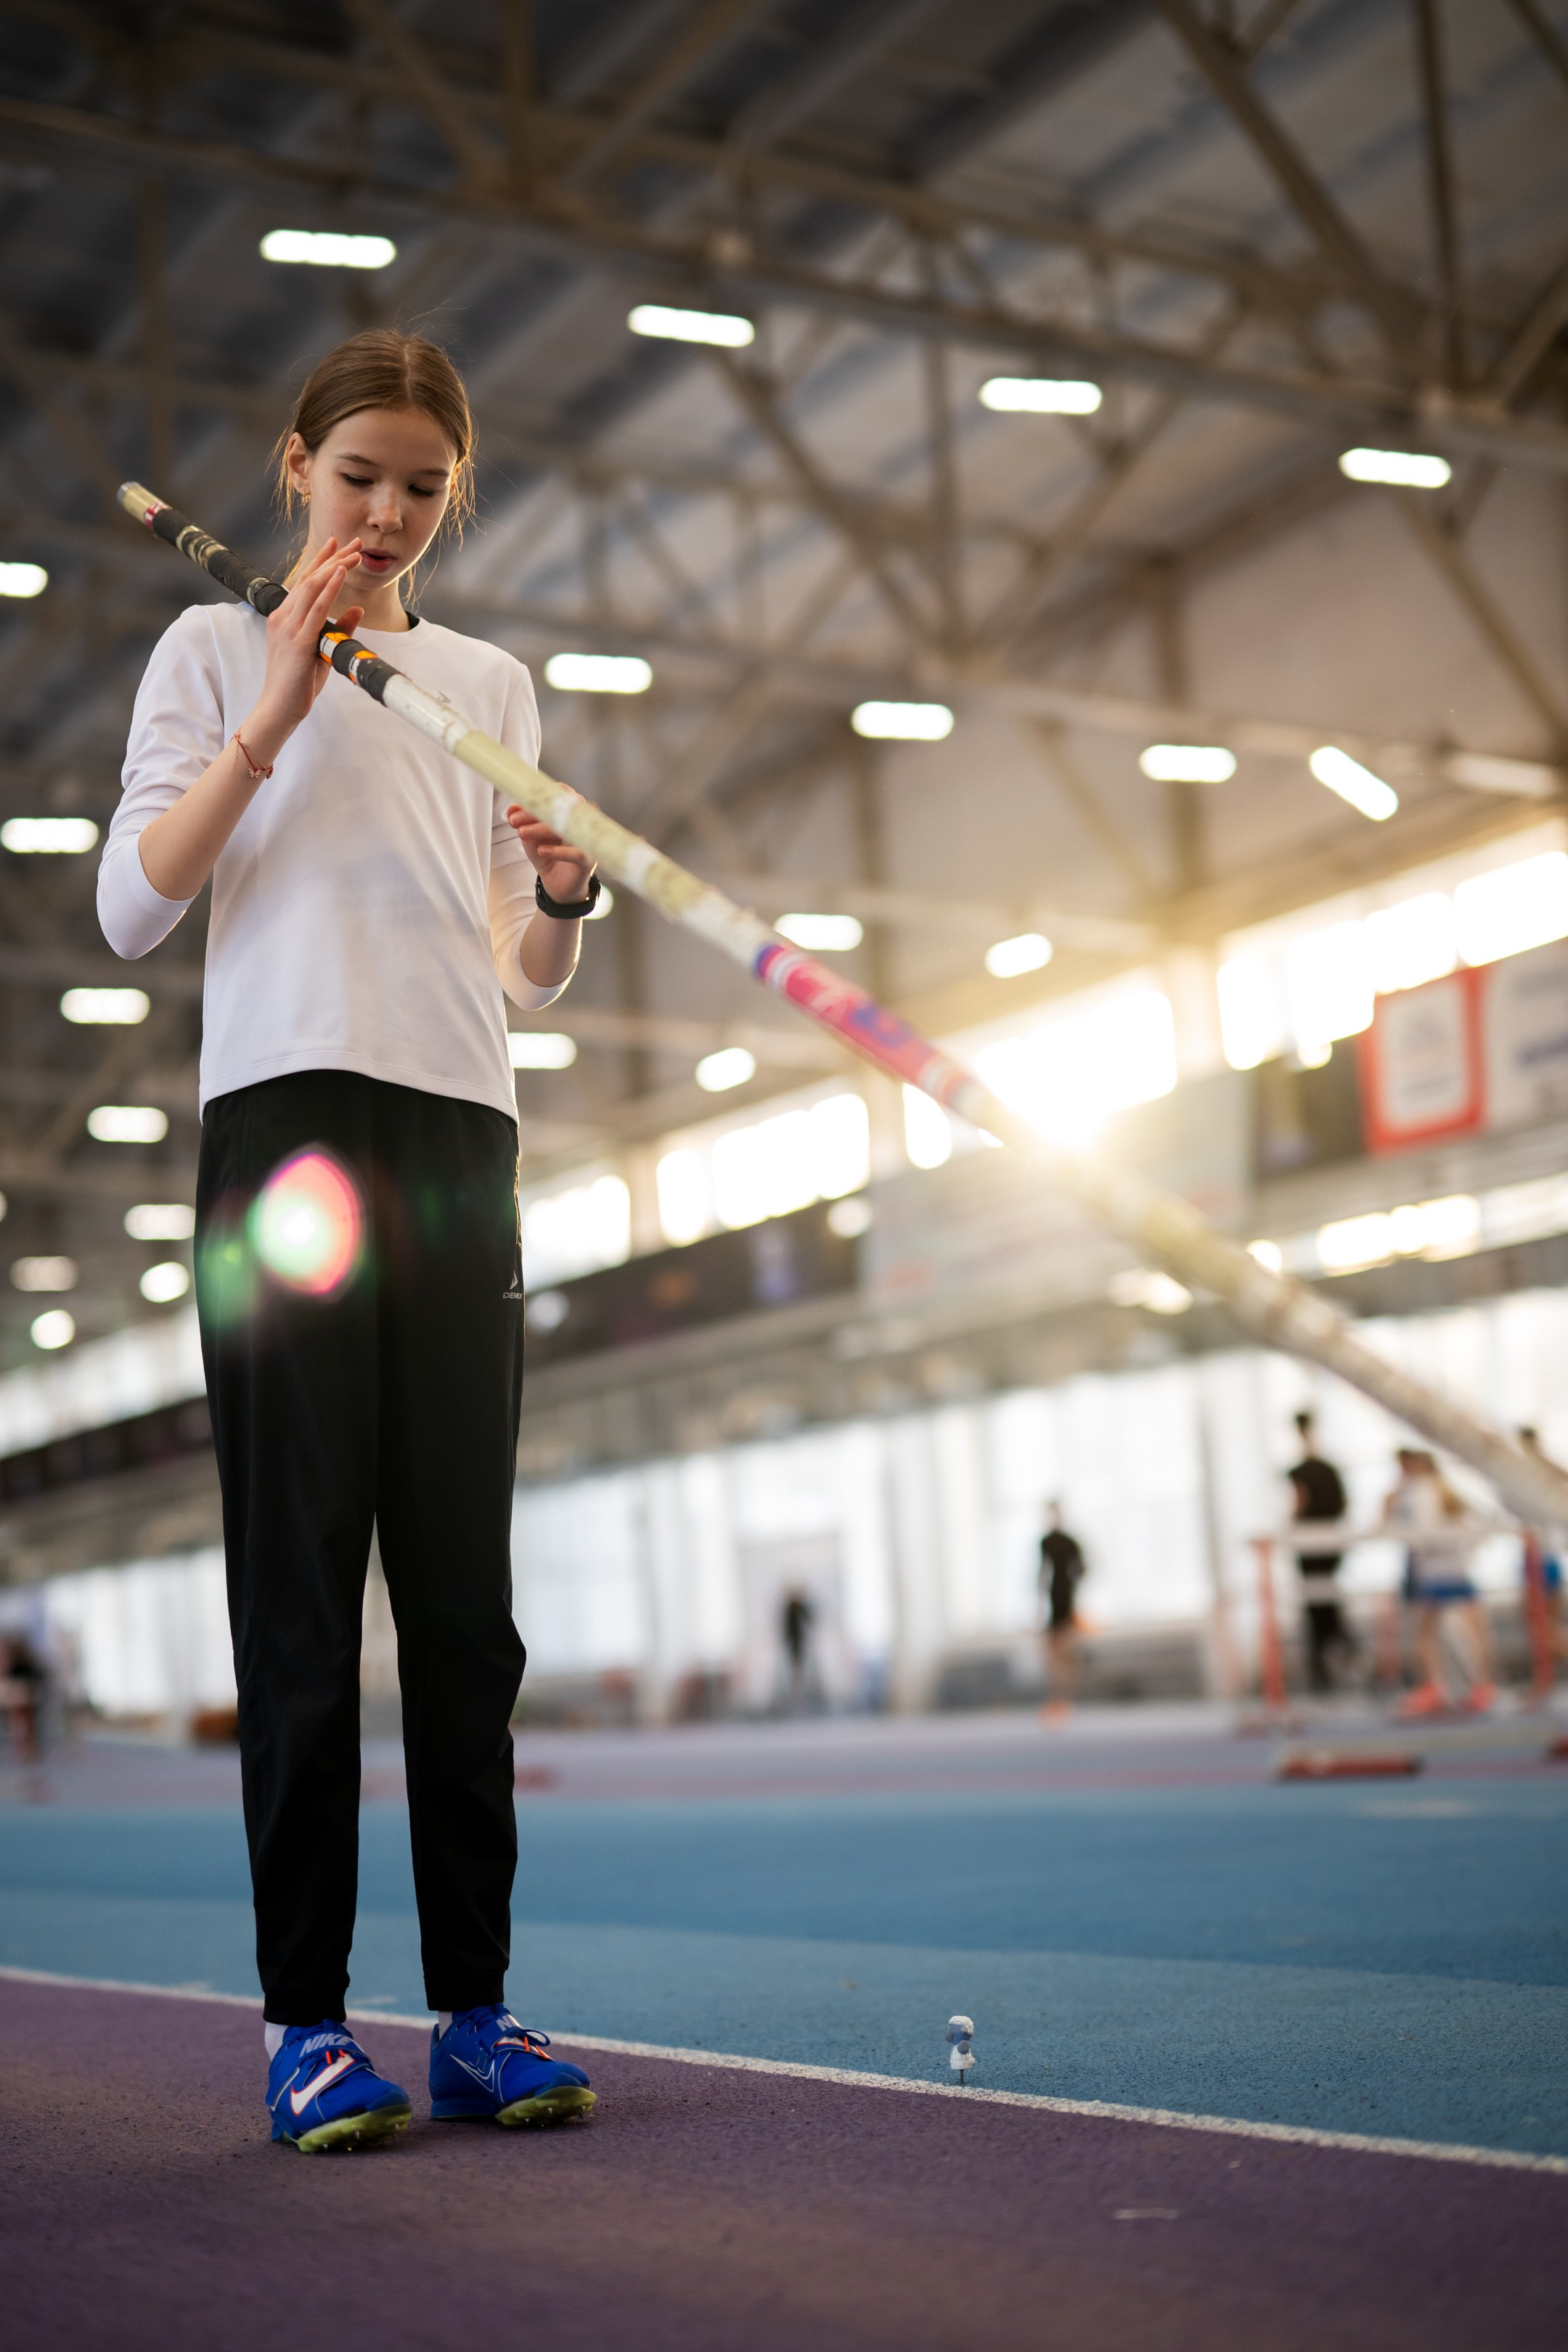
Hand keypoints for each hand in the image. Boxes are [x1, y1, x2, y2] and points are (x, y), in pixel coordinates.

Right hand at [248, 537, 364, 758]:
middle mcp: (283, 617)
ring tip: (354, 553)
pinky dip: (329, 589)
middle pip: (310, 578)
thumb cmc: (298, 684)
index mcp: (285, 618)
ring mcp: (289, 628)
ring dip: (335, 567)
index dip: (321, 560)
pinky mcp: (298, 641)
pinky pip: (316, 609)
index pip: (305, 582)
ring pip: (312, 587)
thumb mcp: (322, 652)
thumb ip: (339, 630)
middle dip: (333, 557)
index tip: (338, 543)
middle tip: (353, 541)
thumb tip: (357, 609)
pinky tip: (341, 573)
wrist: (279, 708)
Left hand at [508, 808, 596, 905]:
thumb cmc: (549, 852)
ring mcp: (587, 840)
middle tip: (514, 820)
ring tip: (523, 833)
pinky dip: (558, 851)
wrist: (557, 883)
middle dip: (534, 813)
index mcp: (570, 810)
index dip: (536, 799)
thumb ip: (522, 821)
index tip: (514, 809)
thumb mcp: (530, 835)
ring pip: (567, 828)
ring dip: (542, 829)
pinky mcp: (588, 860)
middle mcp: (582, 821)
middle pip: (562, 809)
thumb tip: (511, 810)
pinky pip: (576, 853)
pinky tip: (542, 851)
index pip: (558, 794)